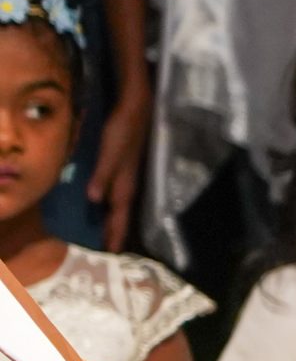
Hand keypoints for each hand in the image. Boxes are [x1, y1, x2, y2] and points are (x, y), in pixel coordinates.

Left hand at [87, 89, 150, 250]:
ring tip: (108, 232)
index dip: (115, 234)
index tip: (112, 254)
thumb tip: (93, 200)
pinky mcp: (125, 168)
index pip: (120, 216)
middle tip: (109, 250)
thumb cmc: (123, 129)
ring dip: (115, 219)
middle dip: (116, 232)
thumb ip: (102, 175)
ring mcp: (128, 176)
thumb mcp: (110, 153)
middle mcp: (128, 184)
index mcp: (125, 184)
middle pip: (121, 214)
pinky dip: (113, 204)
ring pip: (121, 205)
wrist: (137, 107)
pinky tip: (107, 204)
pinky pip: (118, 194)